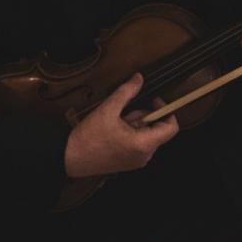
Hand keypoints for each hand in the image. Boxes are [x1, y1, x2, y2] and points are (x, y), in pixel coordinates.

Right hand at [63, 73, 178, 177]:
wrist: (71, 158)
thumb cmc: (89, 137)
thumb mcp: (108, 109)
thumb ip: (127, 92)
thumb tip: (139, 78)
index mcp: (143, 144)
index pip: (171, 128)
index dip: (166, 111)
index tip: (154, 101)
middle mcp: (144, 156)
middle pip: (157, 129)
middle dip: (143, 116)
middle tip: (123, 113)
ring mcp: (138, 161)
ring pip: (147, 135)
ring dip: (135, 125)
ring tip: (115, 124)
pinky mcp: (130, 163)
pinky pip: (139, 144)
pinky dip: (131, 134)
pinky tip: (114, 132)